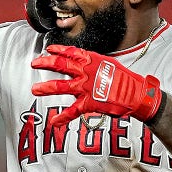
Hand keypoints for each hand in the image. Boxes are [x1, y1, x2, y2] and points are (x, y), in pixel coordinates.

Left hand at [31, 45, 162, 126]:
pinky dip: (62, 117)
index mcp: (91, 60)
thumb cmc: (125, 79)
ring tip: (35, 90)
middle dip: (45, 63)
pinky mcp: (88, 103)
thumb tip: (84, 63)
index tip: (48, 49)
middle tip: (35, 63)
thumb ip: (94, 64)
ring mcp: (85, 87)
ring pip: (60, 86)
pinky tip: (54, 121)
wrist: (136, 93)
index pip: (71, 52)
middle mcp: (86, 72)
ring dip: (46, 88)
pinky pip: (72, 111)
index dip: (58, 50)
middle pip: (60, 65)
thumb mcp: (108, 64)